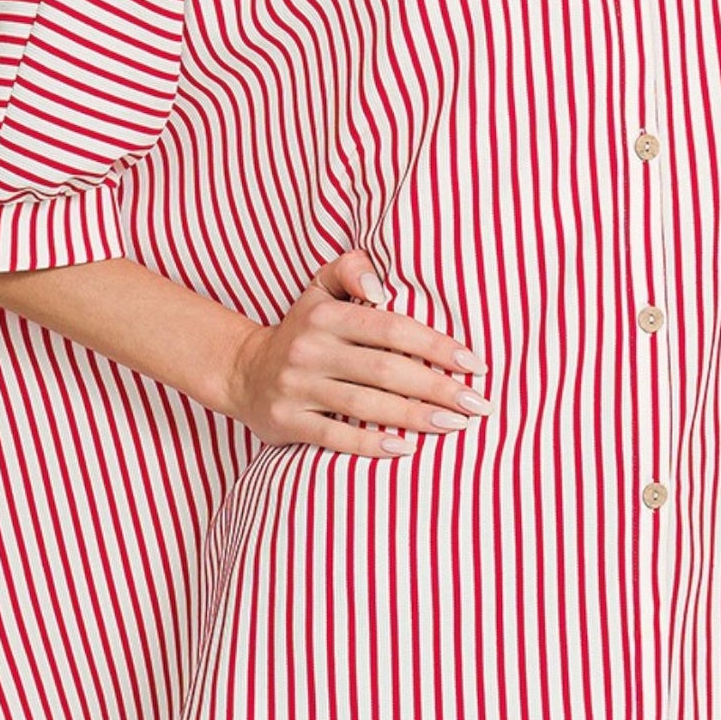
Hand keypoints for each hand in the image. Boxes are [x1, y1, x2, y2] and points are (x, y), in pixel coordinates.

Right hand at [225, 248, 492, 457]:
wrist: (242, 372)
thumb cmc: (302, 329)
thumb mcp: (320, 288)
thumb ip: (352, 270)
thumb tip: (380, 286)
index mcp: (326, 315)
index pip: (392, 328)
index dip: (436, 346)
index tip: (475, 364)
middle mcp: (310, 349)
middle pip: (385, 370)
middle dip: (437, 388)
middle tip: (478, 404)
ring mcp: (297, 387)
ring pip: (365, 405)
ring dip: (414, 417)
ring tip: (455, 425)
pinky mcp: (287, 422)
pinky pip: (335, 437)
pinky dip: (371, 444)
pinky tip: (406, 448)